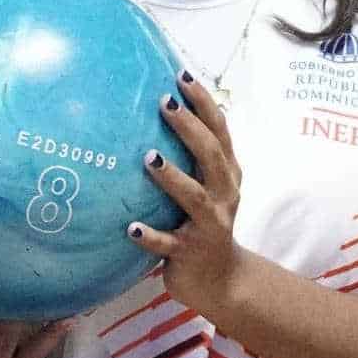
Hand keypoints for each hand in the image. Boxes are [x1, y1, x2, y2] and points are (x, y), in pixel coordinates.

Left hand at [131, 71, 251, 322]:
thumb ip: (194, 158)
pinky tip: (130, 228)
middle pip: (211, 155)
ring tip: (148, 158)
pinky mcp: (190, 253)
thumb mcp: (209, 188)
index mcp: (227, 175)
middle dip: (189, 127)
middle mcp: (224, 195)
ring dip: (172, 177)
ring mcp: (209, 225)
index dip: (203, 103)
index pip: (220, 131)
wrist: (221, 282)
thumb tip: (159, 113)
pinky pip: (168, 243)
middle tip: (164, 103)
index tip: (181, 75)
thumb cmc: (205, 225)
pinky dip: (150, 236)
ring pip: (194, 197)